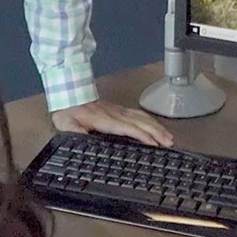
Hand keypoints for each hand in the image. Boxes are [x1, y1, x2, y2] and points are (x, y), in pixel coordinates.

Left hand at [51, 99, 173, 146]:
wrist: (69, 93)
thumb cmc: (68, 111)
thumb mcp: (67, 125)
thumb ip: (76, 133)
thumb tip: (83, 141)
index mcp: (105, 120)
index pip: (128, 128)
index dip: (142, 135)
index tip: (154, 143)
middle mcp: (115, 114)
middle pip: (140, 123)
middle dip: (156, 132)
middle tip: (169, 142)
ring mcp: (118, 110)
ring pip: (142, 118)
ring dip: (156, 127)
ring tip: (168, 136)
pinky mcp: (119, 109)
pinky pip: (138, 114)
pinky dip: (150, 120)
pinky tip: (156, 125)